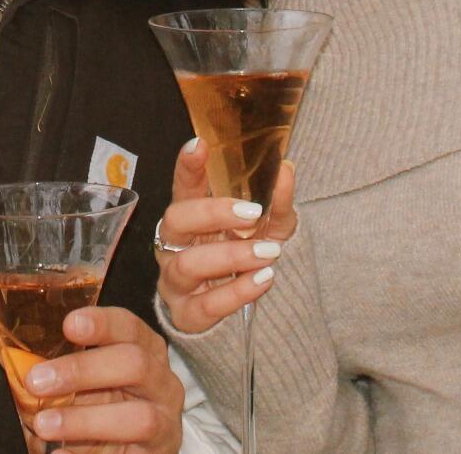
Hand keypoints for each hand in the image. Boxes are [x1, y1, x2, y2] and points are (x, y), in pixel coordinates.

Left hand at [14, 304, 182, 452]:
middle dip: (83, 370)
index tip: (68, 325)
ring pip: (138, 417)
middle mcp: (162, 382)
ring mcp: (164, 422)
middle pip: (134, 364)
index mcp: (145, 349)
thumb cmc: (106, 401)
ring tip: (44, 424)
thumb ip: (46, 359)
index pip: (129, 326)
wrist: (137, 448)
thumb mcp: (82, 377)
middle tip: (37, 381)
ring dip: (86, 421)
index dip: (102, 322)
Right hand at [154, 137, 296, 337]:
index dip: (186, 166)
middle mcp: (175, 246)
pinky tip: (263, 281)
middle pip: (176, 220)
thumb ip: (277, 202)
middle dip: (212, 213)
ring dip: (230, 257)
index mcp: (192, 218)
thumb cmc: (248, 259)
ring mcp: (176, 282)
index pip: (183, 186)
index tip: (199, 145)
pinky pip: (205, 305)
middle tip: (252, 213)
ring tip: (268, 254)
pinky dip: (236, 292)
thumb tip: (286, 169)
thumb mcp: (270, 229)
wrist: (244, 315)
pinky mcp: (186, 316)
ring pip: (188, 265)